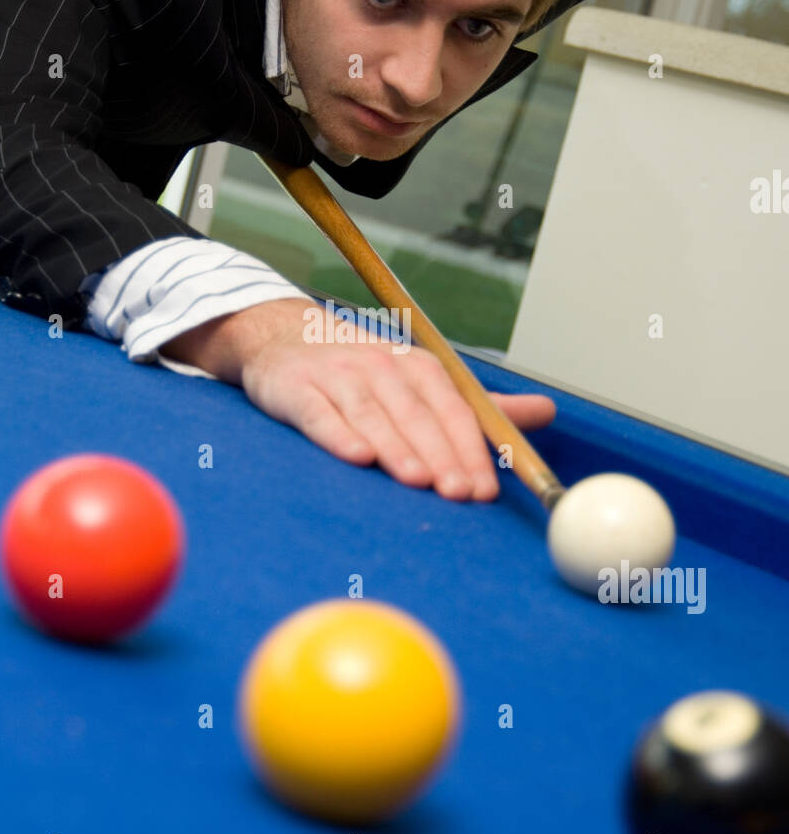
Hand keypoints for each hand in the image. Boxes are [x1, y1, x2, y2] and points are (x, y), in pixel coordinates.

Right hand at [239, 315, 554, 500]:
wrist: (286, 339)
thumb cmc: (364, 372)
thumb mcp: (423, 381)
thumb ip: (479, 407)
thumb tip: (547, 412)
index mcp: (419, 369)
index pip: (452, 410)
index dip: (471, 449)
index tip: (485, 489)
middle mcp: (382, 368)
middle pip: (417, 415)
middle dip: (440, 456)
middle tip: (458, 493)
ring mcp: (338, 377)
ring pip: (372, 415)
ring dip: (396, 448)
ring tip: (416, 480)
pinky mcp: (298, 389)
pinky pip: (320, 414)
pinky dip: (338, 434)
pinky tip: (356, 455)